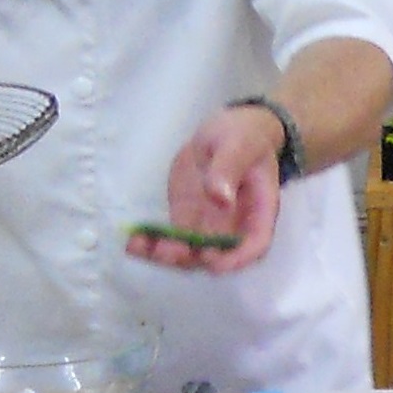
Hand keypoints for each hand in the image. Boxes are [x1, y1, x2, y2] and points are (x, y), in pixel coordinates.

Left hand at [125, 105, 285, 274]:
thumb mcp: (238, 145)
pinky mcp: (186, 217)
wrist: (228, 132)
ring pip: (190, 252)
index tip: (212, 260)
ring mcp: (209, 224)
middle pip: (217, 255)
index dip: (236, 258)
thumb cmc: (244, 136)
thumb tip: (221, 199)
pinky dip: (152, 243)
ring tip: (140, 246)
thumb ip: (229, 169)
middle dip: (191, 259)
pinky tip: (133, 241)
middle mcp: (235, 225)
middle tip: (167, 251)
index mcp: (258, 210)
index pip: (255, 244)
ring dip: (166, 255)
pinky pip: (171, 237)